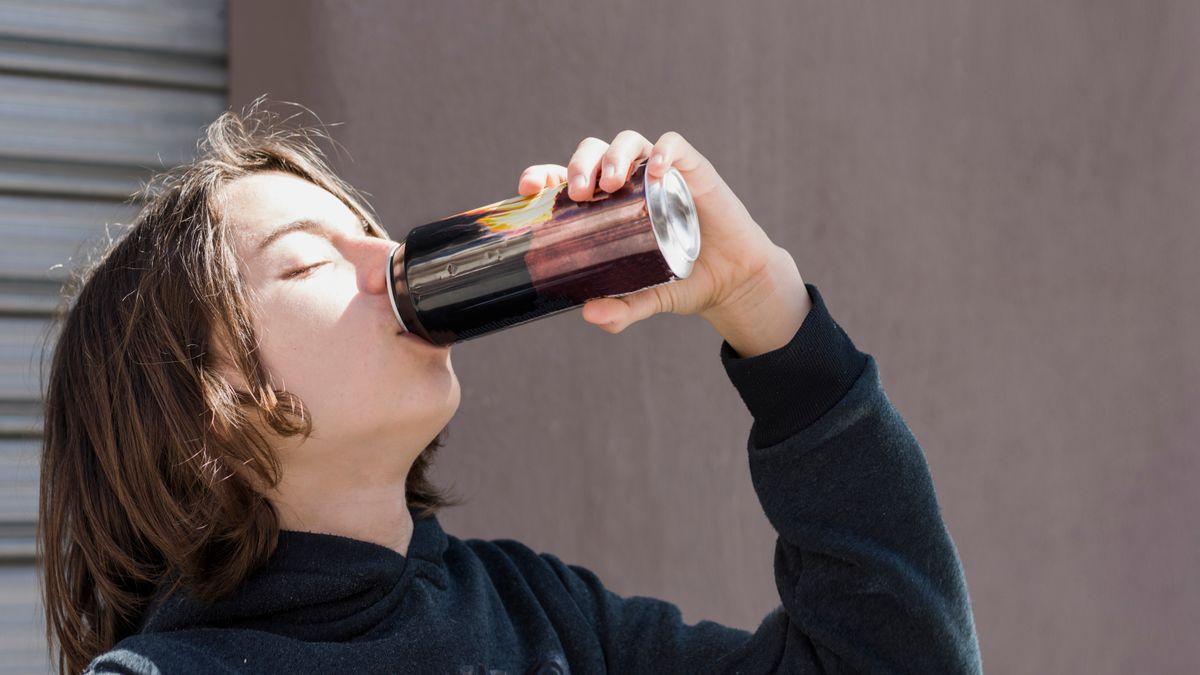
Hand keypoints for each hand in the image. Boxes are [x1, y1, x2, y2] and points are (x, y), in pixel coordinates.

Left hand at [518, 130, 811, 356]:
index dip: (543, 176)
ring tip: (612, 182)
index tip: (528, 189)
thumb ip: (620, 310)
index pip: (565, 178)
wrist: (730, 280)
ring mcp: (660, 172)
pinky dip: (664, 152)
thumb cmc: (680, 280)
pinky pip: (675, 146)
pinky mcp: (693, 169)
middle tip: (579, 194)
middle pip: (594, 152)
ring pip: (630, 142)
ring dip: (615, 156)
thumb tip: (589, 314)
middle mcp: (629, 182)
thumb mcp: (646, 298)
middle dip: (581, 165)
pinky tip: (658, 172)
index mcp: (605, 206)